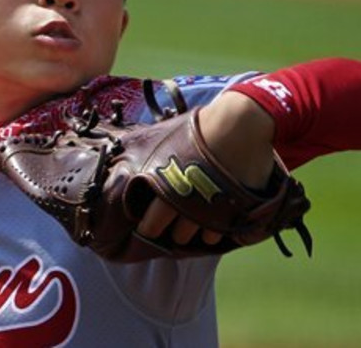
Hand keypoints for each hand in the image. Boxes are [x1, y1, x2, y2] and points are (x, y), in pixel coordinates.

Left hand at [136, 91, 275, 245]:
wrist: (240, 125)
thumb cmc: (198, 129)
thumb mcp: (162, 136)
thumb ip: (142, 151)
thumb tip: (120, 154)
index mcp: (161, 189)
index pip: (149, 227)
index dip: (149, 226)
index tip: (150, 222)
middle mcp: (183, 205)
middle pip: (174, 235)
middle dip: (171, 231)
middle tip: (172, 222)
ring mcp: (208, 212)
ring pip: (194, 236)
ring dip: (191, 231)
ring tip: (193, 219)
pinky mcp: (231, 214)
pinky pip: (216, 235)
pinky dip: (213, 231)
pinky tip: (212, 219)